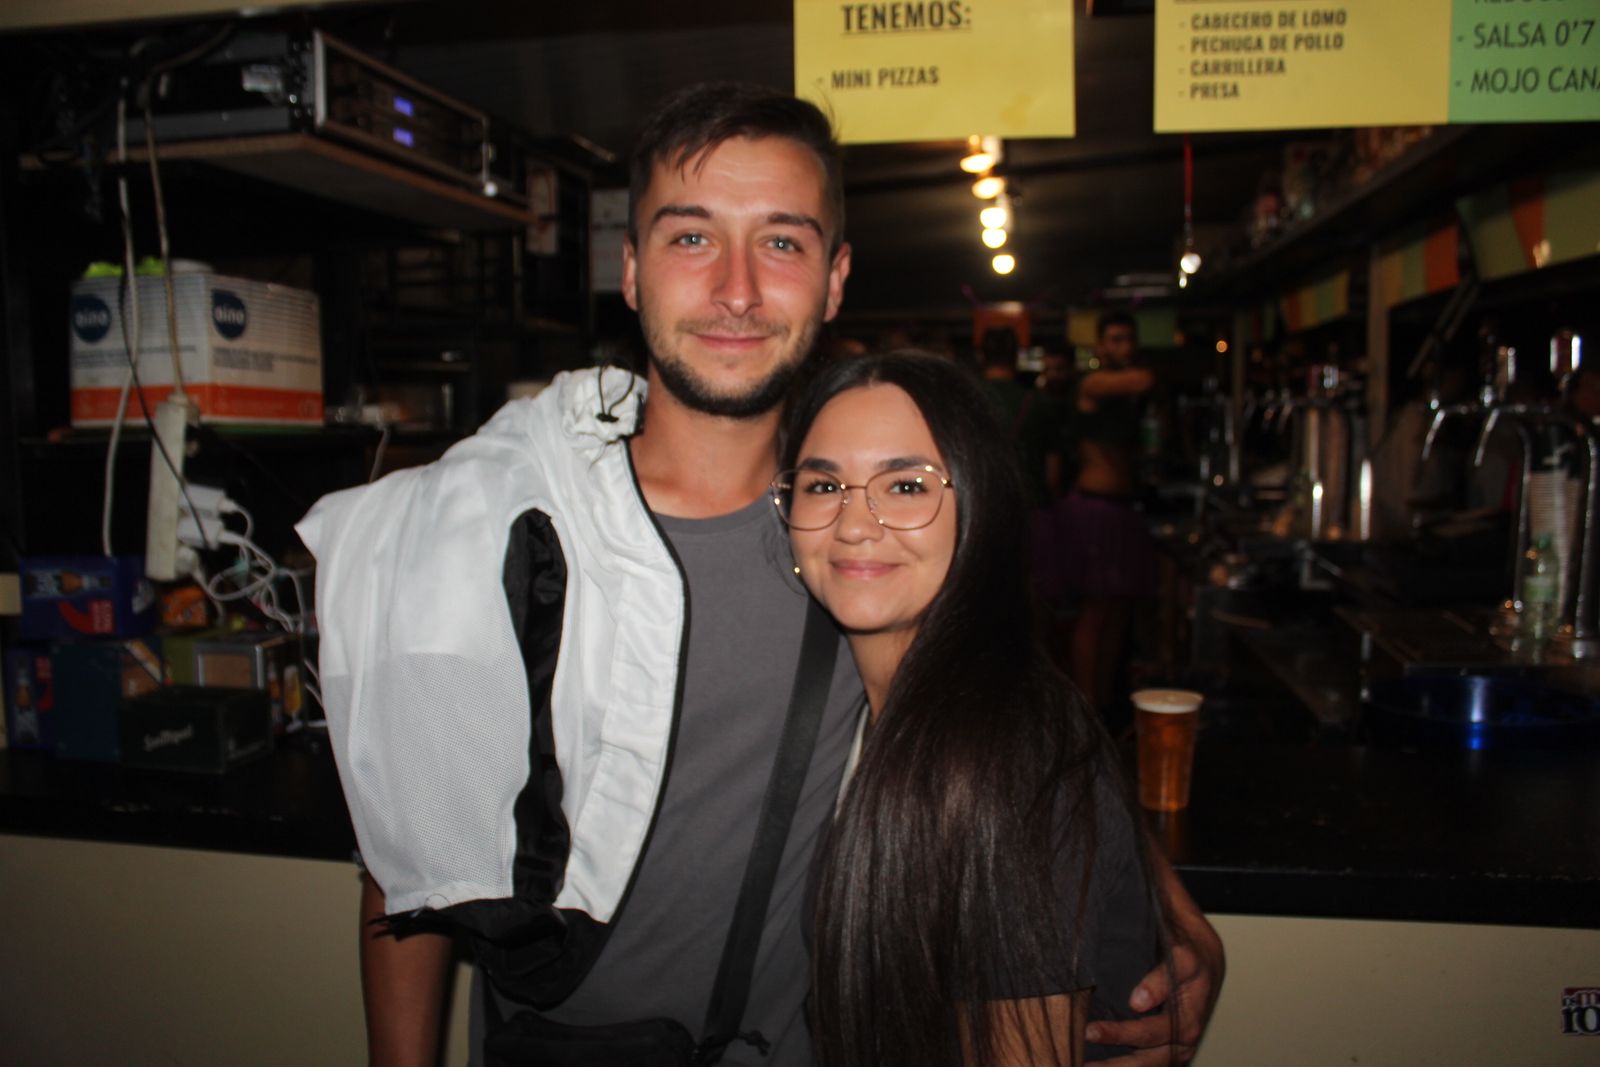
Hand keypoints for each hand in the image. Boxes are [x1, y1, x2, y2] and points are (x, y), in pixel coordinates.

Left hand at [1085, 934, 1223, 1064]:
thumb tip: (1138, 1002)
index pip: (1147, 1033)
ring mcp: (1175, 1050)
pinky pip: (1144, 1063)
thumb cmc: (1191, 960)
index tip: (1091, 1031)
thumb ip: (1161, 979)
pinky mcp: (1167, 1052)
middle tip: (1081, 1059)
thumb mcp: (1182, 960)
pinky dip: (1123, 1065)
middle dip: (1113, 1062)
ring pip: (1144, 1066)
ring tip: (1085, 1066)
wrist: (1205, 965)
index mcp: (1187, 1022)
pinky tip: (1098, 1063)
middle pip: (1144, 1060)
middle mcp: (1182, 1043)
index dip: (1119, 1035)